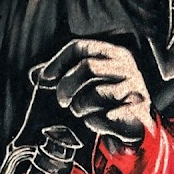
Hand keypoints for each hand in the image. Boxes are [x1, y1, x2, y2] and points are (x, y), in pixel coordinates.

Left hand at [37, 39, 153, 146]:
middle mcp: (126, 66)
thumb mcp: (86, 84)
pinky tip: (96, 122)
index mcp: (113, 54)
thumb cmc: (107, 101)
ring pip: (97, 93)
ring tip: (81, 112)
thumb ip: (64, 76)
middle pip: (87, 66)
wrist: (136, 126)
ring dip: (81, 106)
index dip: (58, 62)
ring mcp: (134, 87)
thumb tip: (34, 75)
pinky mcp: (138, 110)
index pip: (80, 47)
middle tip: (61, 101)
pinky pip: (108, 115)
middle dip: (68, 86)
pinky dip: (96, 122)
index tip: (44, 79)